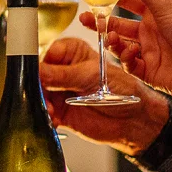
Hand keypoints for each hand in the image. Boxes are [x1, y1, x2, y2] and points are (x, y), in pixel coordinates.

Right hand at [40, 38, 168, 155]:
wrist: (132, 119)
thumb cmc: (123, 88)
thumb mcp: (92, 76)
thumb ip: (64, 75)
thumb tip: (40, 72)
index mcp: (73, 52)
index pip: (48, 52)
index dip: (41, 62)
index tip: (38, 73)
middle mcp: (64, 69)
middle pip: (39, 74)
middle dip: (38, 85)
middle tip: (44, 95)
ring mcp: (60, 90)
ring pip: (39, 93)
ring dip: (41, 102)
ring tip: (51, 110)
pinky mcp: (59, 110)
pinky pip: (44, 111)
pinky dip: (45, 116)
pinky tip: (53, 119)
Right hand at [79, 0, 171, 160]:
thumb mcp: (161, 5)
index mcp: (155, 13)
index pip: (128, 1)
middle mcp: (151, 31)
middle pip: (119, 25)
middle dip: (103, 23)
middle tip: (85, 20)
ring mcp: (148, 52)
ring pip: (121, 45)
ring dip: (113, 41)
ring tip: (110, 38)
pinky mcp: (147, 72)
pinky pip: (128, 65)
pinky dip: (125, 59)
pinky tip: (129, 55)